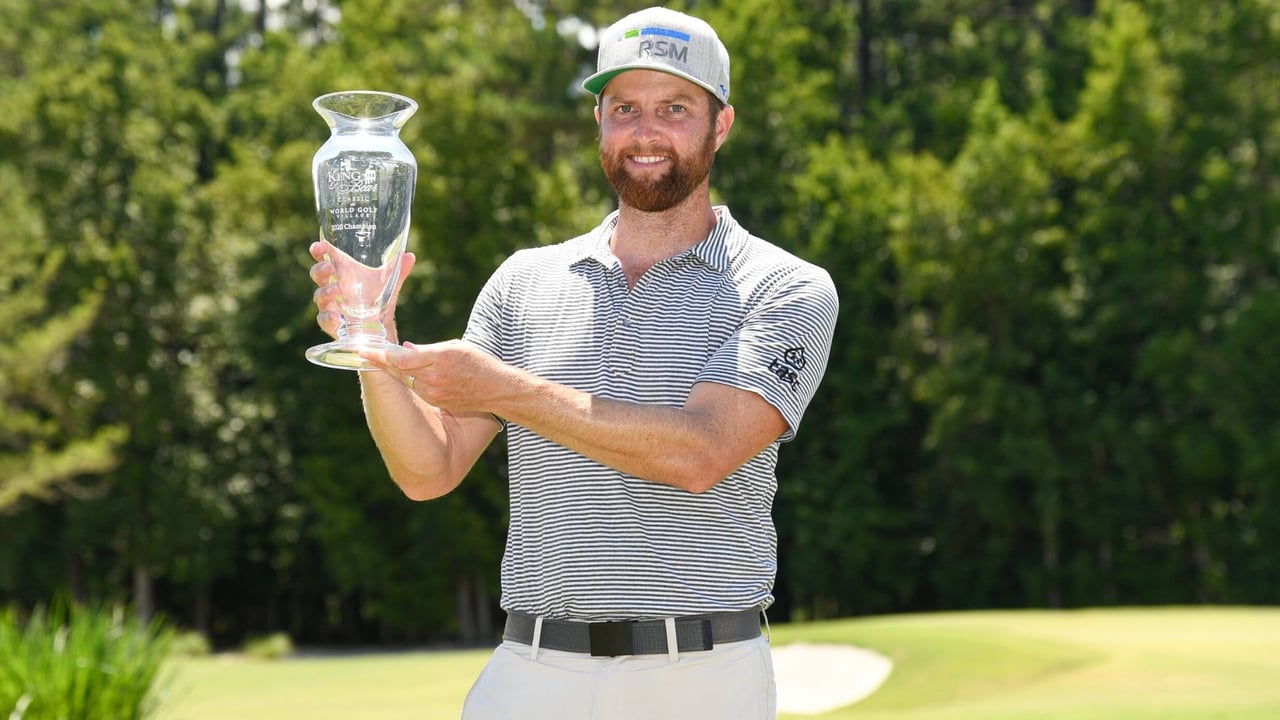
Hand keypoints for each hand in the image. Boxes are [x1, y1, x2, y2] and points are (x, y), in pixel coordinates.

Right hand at [309, 240, 415, 340]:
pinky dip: (328, 317)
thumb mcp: (388, 283)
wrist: (380, 326)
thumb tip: (410, 256)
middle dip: (320, 270)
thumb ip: (398, 270)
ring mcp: (330, 305)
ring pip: (319, 296)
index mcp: (342, 272)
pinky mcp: (332, 323)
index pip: (326, 257)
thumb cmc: (377, 298)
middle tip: (329, 267)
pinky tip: (335, 316)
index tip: (319, 246)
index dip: (319, 250)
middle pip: (318, 275)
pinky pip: (324, 320)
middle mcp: (332, 286)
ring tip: (336, 289)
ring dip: (325, 292)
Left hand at [362, 340, 511, 413]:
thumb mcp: (456, 348)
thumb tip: (406, 349)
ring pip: (405, 380)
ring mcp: (434, 393)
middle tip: (364, 352)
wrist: (497, 391)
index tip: (365, 349)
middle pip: (399, 370)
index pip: (402, 358)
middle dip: (380, 361)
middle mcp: (434, 378)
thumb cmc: (480, 364)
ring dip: (393, 370)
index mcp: (440, 359)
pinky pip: (416, 388)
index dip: (381, 354)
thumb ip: (428, 350)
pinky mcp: (436, 401)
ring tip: (379, 360)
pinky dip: (407, 379)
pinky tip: (400, 373)